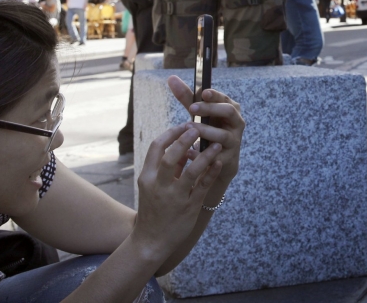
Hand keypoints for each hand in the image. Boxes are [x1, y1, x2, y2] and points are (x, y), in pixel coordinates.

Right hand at [130, 124, 223, 260]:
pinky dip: (211, 173)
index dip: (171, 133)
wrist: (151, 241)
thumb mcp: (151, 187)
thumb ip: (167, 168)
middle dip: (185, 139)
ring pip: (191, 171)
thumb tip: (182, 148)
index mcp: (147, 177)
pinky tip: (219, 162)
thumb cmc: (152, 210)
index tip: (184, 125)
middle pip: (171, 155)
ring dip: (205, 155)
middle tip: (197, 127)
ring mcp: (174, 197)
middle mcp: (159, 186)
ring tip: (217, 144)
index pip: (156, 147)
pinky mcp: (188, 207)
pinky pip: (202, 187)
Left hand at [167, 75, 244, 187]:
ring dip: (206, 131)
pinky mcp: (229, 158)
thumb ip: (187, 97)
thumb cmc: (210, 130)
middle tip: (191, 108)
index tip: (203, 92)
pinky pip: (217, 156)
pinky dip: (202, 154)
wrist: (221, 159)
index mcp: (231, 109)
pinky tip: (189, 152)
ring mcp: (234, 141)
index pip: (225, 98)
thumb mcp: (199, 114)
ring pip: (223, 135)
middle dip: (211, 109)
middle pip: (229, 112)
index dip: (215, 95)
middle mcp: (237, 123)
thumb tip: (171, 78)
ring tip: (189, 128)